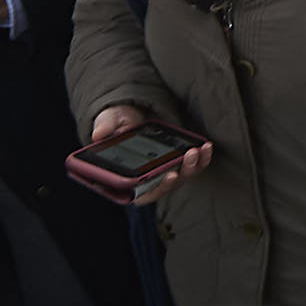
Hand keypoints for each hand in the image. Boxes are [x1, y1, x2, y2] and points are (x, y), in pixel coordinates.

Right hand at [88, 102, 212, 207]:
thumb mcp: (110, 121)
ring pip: (181, 178)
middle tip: (186, 159)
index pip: (142, 193)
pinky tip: (206, 146)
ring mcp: (165, 171)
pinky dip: (202, 159)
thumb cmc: (117, 121)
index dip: (156, 189)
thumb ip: (105, 127)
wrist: (134, 112)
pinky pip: (193, 166)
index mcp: (126, 179)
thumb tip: (99, 135)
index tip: (170, 176)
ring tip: (196, 150)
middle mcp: (147, 180)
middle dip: (178, 177)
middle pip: (165, 188)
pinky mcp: (178, 162)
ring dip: (192, 167)